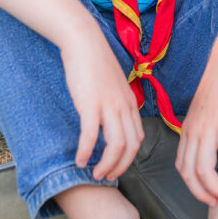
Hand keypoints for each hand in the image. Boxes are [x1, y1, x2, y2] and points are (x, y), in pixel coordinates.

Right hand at [60, 27, 143, 181]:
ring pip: (116, 145)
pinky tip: (80, 160)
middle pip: (130, 146)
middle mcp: (124, 107)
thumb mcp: (113, 86)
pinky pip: (91, 135)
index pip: (137, 139)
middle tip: (106, 176)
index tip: (115, 166)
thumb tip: (111, 121)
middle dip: (120, 167)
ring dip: (107, 164)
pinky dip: (87, 152)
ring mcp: (109, 106)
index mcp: (131, 103)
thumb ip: (116, 104)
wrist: (84, 42)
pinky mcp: (90, 104)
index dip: (128, 158)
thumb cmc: (95, 63)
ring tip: (96, 174)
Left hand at [175, 46, 217, 205]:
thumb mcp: (203, 112)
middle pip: (189, 174)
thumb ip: (203, 131)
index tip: (207, 194)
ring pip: (204, 170)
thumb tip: (210, 149)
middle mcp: (193, 133)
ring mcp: (208, 130)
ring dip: (216, 189)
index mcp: (187, 131)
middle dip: (202, 194)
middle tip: (216, 203)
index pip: (182, 167)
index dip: (193, 186)